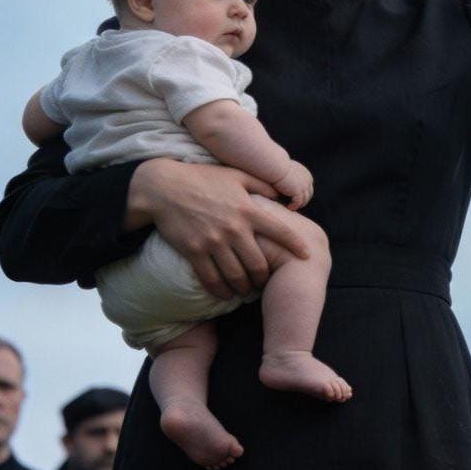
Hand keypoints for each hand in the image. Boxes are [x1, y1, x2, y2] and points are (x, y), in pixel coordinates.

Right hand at [126, 160, 310, 299]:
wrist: (164, 187)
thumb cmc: (202, 178)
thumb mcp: (235, 175)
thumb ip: (261, 184)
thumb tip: (282, 195)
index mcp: (248, 209)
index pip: (281, 231)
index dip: (296, 245)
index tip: (306, 255)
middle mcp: (235, 228)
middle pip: (259, 264)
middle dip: (264, 277)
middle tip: (265, 282)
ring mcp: (214, 242)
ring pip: (237, 276)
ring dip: (244, 288)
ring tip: (247, 291)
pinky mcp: (194, 252)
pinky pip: (212, 280)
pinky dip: (221, 291)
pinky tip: (226, 295)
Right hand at [273, 160, 314, 209]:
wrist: (276, 166)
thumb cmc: (279, 166)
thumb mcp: (288, 169)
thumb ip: (291, 175)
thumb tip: (289, 179)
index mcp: (306, 175)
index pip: (308, 188)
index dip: (303, 194)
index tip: (296, 199)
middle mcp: (308, 180)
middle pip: (308, 194)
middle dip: (302, 201)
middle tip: (295, 205)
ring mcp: (304, 186)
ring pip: (304, 200)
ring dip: (298, 205)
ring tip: (291, 207)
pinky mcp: (298, 191)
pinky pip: (298, 202)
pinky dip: (295, 206)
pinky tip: (289, 207)